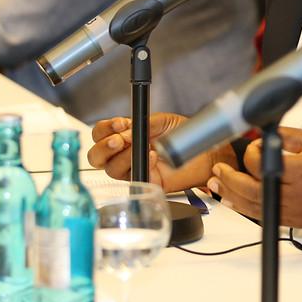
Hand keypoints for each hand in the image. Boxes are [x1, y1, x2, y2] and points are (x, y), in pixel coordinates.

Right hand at [87, 113, 233, 191]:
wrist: (204, 151)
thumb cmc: (183, 135)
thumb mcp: (162, 121)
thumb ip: (143, 122)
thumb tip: (127, 129)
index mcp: (125, 136)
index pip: (101, 134)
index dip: (105, 129)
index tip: (119, 124)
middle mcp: (125, 153)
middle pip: (97, 156)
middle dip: (104, 147)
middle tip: (119, 140)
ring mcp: (134, 168)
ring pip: (112, 169)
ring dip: (124, 156)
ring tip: (142, 147)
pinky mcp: (146, 181)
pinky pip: (134, 177)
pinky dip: (141, 165)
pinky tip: (153, 156)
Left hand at [207, 127, 301, 227]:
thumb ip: (285, 136)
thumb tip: (260, 135)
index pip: (262, 165)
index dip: (252, 154)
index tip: (254, 146)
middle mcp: (298, 195)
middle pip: (252, 190)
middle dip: (230, 179)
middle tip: (219, 169)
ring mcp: (295, 212)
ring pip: (254, 208)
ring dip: (232, 196)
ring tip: (217, 184)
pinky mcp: (295, 223)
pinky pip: (265, 216)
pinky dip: (246, 208)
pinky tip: (235, 200)